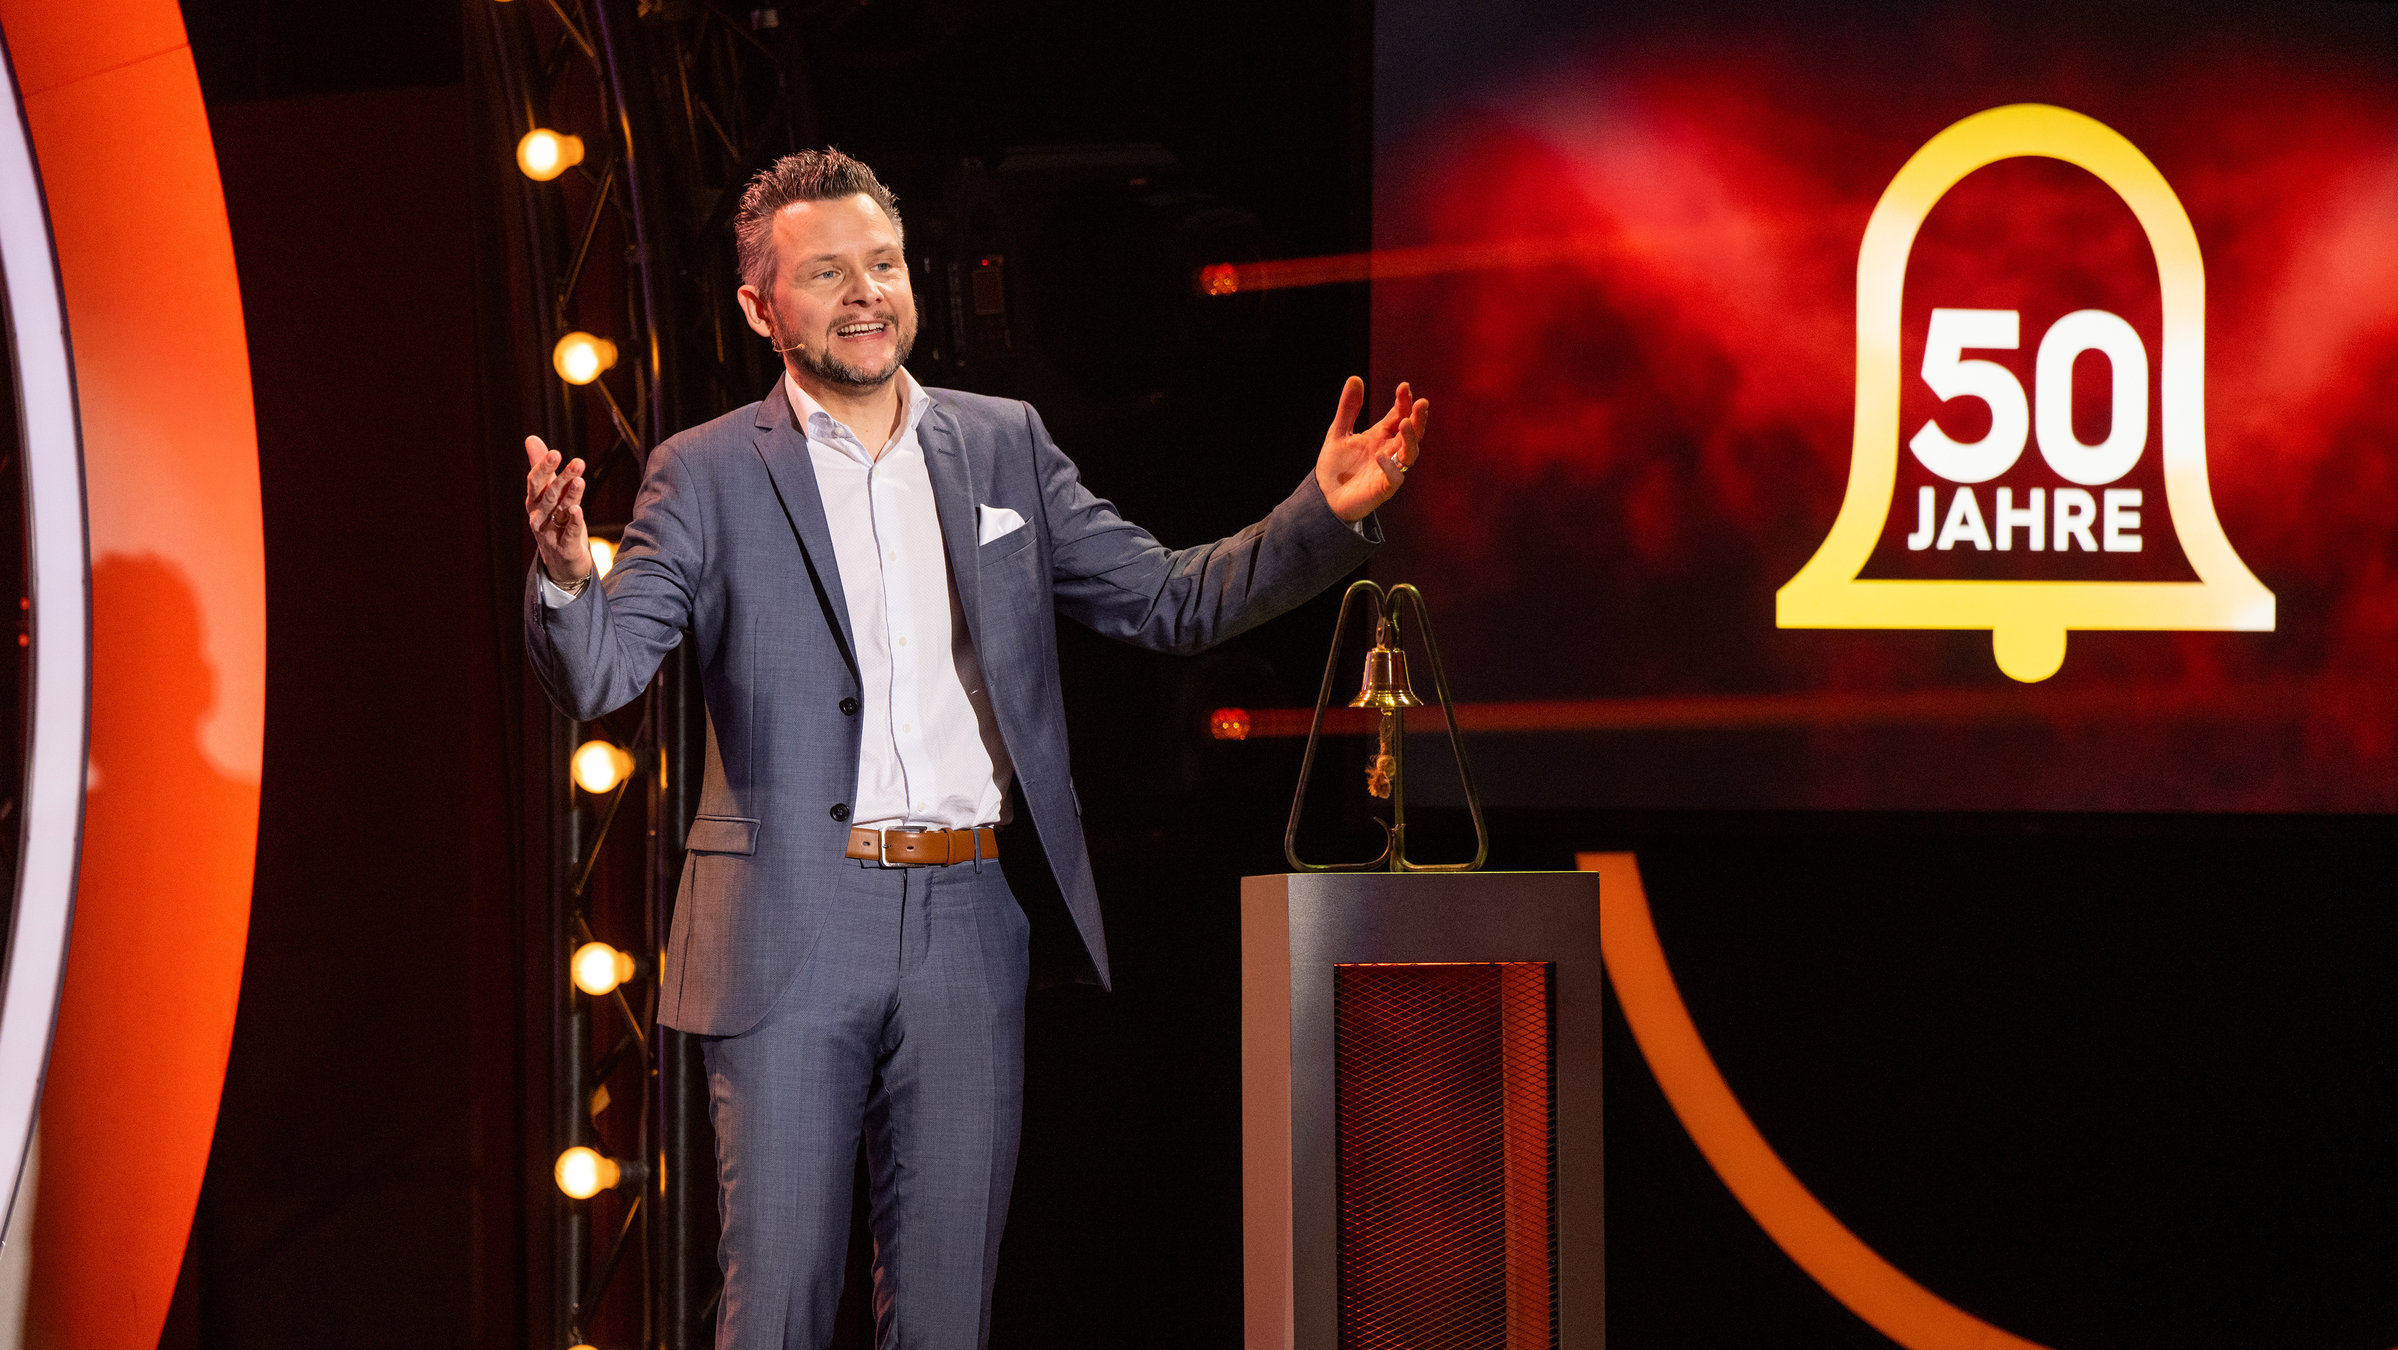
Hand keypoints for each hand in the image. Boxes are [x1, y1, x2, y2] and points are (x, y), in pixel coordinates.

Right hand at [524, 435, 592, 584]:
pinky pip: (570, 533)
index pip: (536, 483)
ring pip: (560, 511)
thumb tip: (531, 438)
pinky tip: (579, 509)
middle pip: (550, 495)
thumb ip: (541, 468)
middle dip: (562, 478)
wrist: (560, 564)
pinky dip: (574, 521)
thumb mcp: (548, 495)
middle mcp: (539, 517)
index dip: (544, 468)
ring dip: (570, 495)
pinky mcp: (565, 548)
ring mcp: (551, 534)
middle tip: (577, 462)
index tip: (555, 452)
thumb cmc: (554, 523)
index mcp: (534, 503)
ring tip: (579, 480)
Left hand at [1314, 377, 1427, 522]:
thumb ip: (1348, 408)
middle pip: (1411, 433)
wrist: (1324, 497)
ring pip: (1409, 454)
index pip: (1399, 416)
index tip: (1404, 387)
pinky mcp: (1383, 489)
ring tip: (1406, 423)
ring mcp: (1389, 470)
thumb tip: (1355, 378)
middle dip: (1418, 418)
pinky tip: (1380, 455)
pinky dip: (1390, 467)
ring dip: (1410, 439)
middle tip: (1421, 403)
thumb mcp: (1338, 432)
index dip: (1403, 402)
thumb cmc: (1336, 467)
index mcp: (1381, 436)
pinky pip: (1395, 478)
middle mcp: (1389, 451)